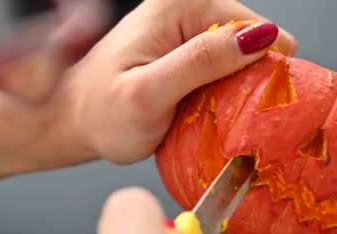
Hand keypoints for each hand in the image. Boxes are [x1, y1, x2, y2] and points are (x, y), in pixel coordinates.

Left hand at [61, 0, 297, 163]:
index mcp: (180, 5)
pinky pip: (226, 68)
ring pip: (242, 58)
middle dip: (249, 79)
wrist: (74, 120)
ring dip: (237, 89)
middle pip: (253, 41)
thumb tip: (260, 37)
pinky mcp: (187, 48)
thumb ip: (201, 63)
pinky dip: (224, 92)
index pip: (255, 28)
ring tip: (213, 113)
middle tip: (224, 113)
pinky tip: (207, 109)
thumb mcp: (150, 94)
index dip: (263, 68)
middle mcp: (187, 7)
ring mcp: (187, 28)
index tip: (250, 105)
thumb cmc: (104, 113)